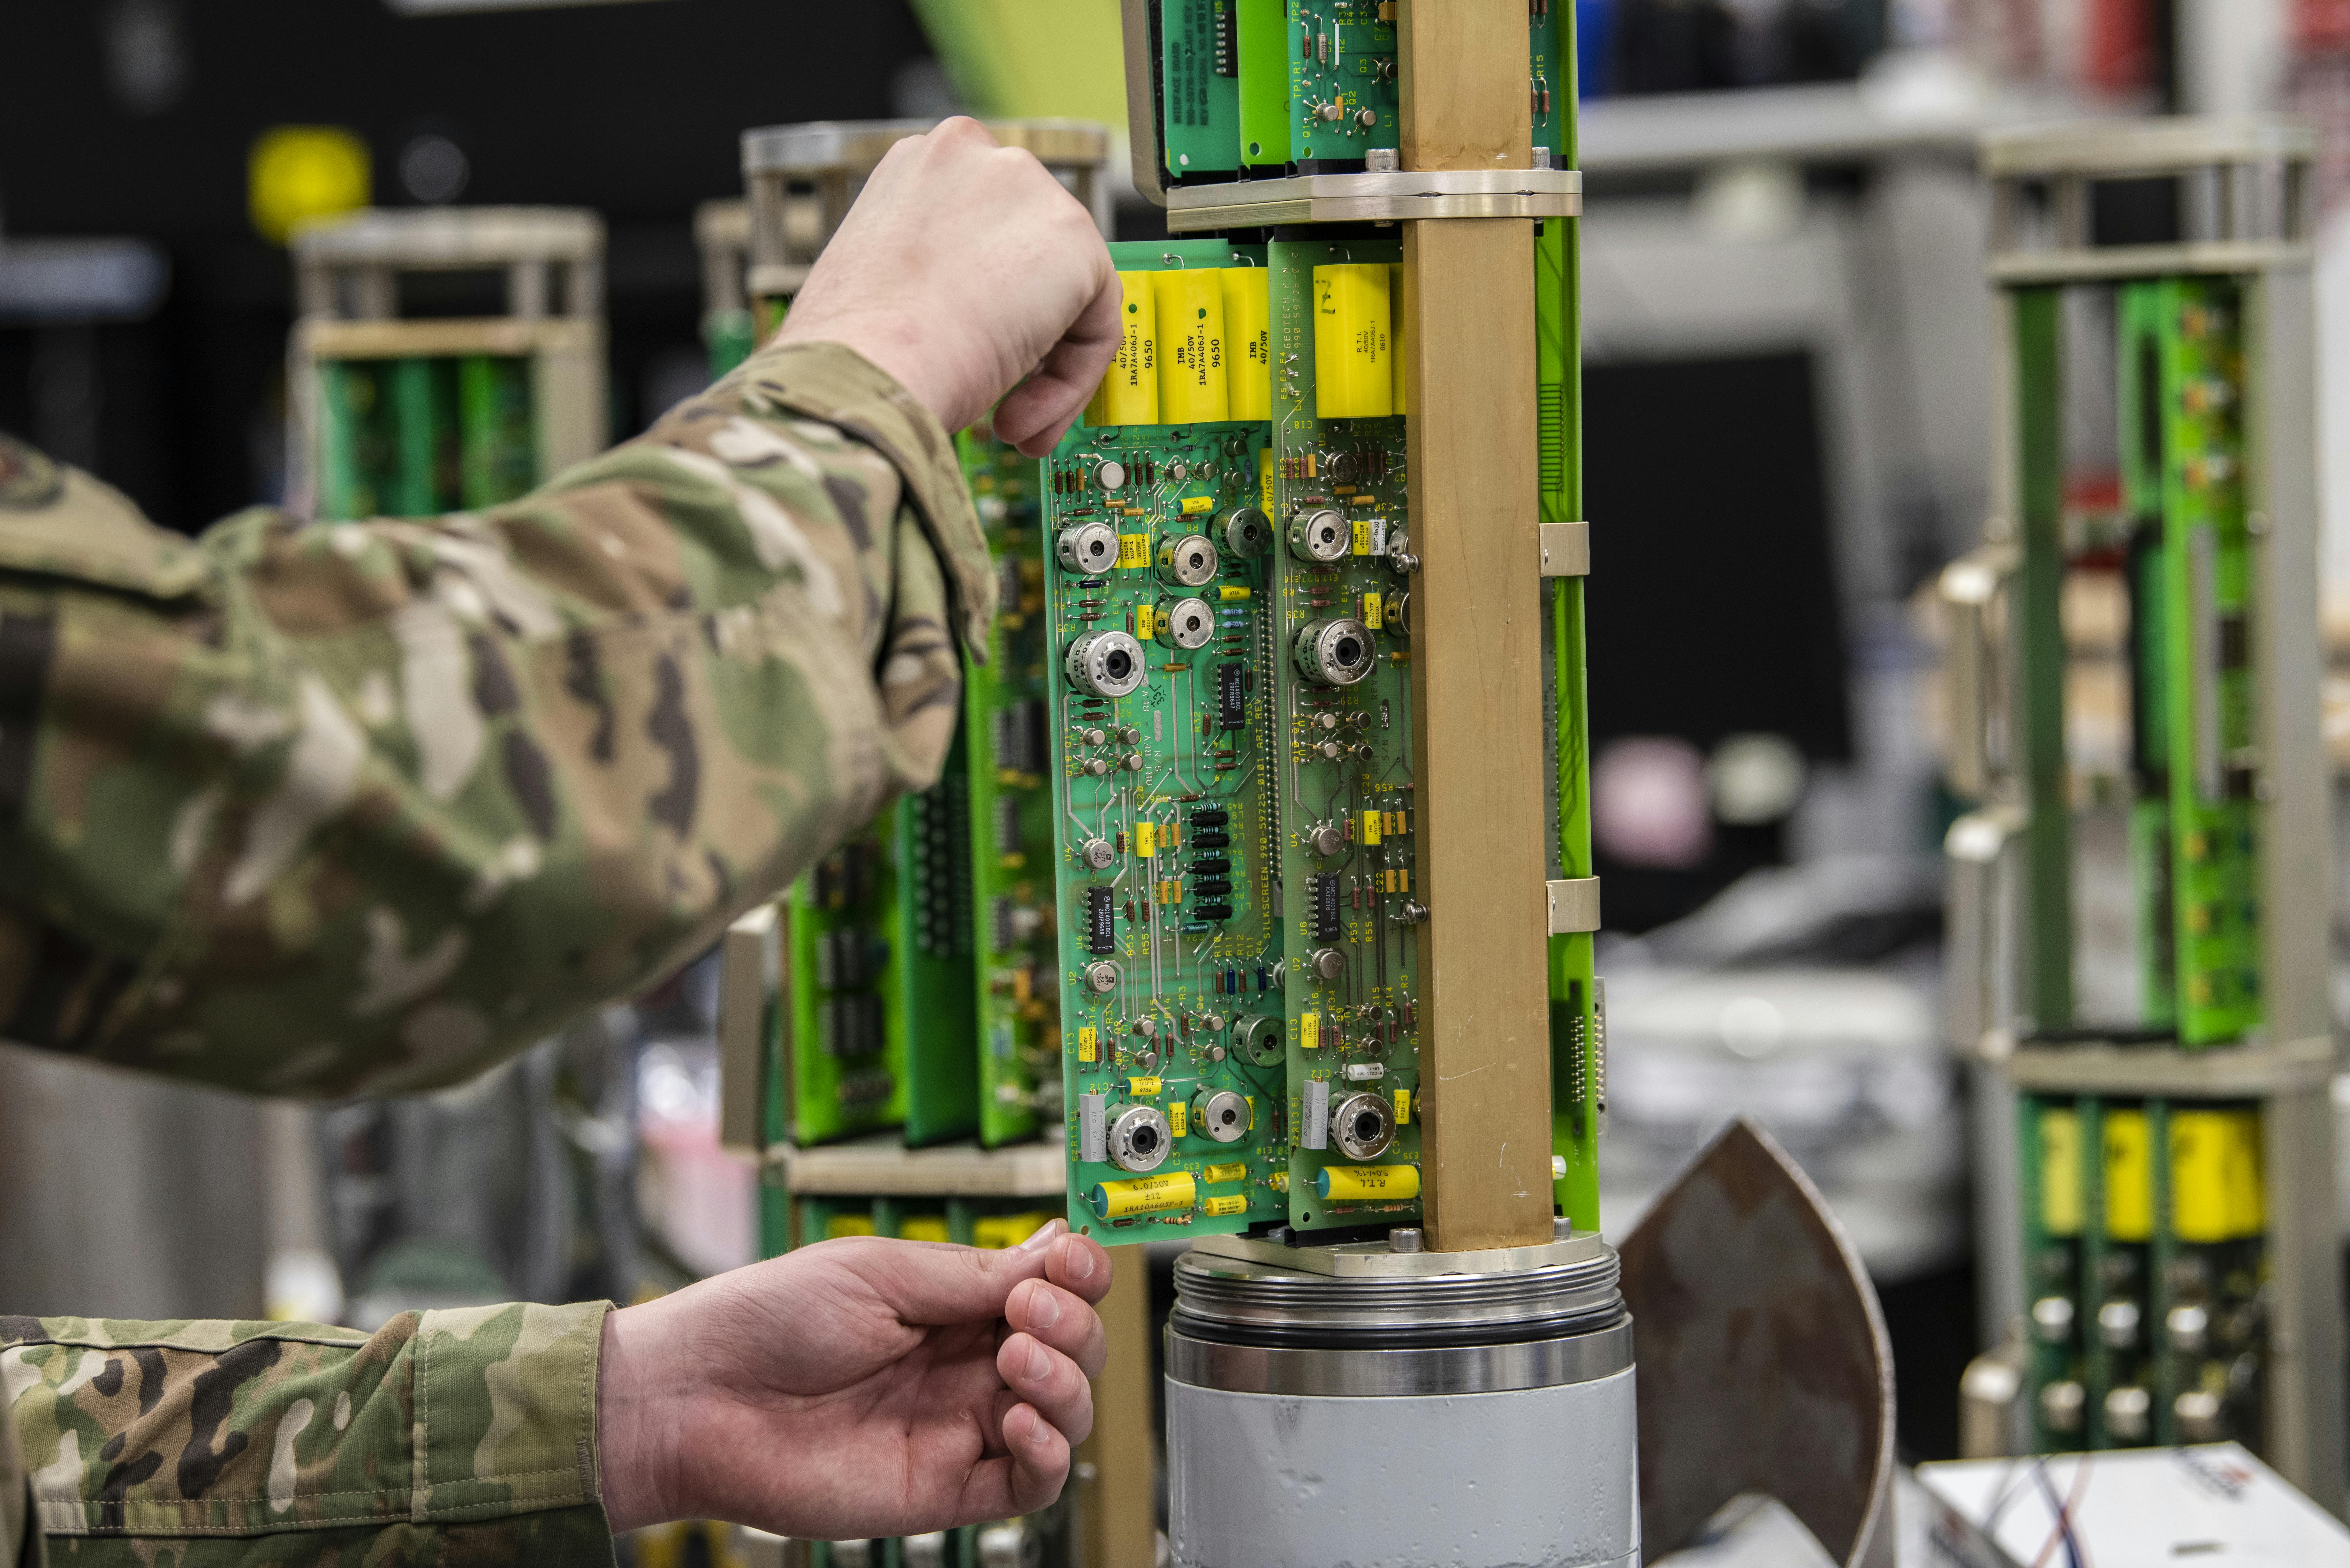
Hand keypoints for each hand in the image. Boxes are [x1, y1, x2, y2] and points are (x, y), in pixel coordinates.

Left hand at [596, 1219, 1114, 1538]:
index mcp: (951, 1304)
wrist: (699, 1397)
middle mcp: (965, 1365)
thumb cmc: (765, 1321)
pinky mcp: (944, 1487)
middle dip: (1072, 1324)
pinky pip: (1028, 1484)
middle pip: (1071, 1350)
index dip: (1076, 1276)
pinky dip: (1046, 1453)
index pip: (1050, 1290)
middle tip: (1029, 1311)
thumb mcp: (876, 1272)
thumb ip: (970, 1274)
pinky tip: (1020, 1421)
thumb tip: (1055, 1249)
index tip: (1070, 1262)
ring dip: (1065, 1381)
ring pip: (1063, 1415)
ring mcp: (958, 1427)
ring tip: (1017, 1356)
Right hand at [774, 117, 1121, 456]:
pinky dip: (1071, 383)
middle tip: (1004, 396)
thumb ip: (935, 273)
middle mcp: (976, 156)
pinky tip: (1021, 415)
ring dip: (1044, 371)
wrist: (860, 370)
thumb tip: (974, 310)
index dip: (991, 301)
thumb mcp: (888, 281)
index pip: (987, 228)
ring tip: (1008, 419)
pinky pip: (1099, 323)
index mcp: (922, 165)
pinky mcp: (1072, 237)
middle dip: (1027, 335)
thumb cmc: (855, 347)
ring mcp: (1027, 188)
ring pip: (1071, 292)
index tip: (978, 350)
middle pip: (1035, 255)